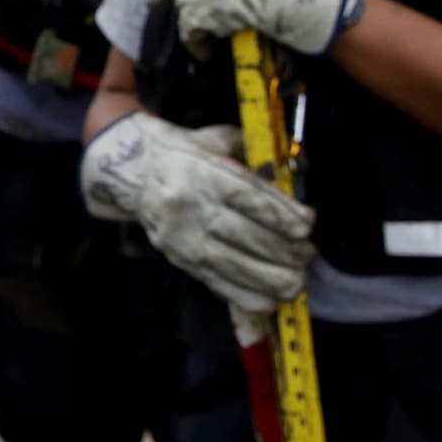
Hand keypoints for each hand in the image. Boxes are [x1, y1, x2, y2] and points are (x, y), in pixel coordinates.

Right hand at [80, 111, 315, 313]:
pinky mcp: (179, 259)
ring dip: (270, 278)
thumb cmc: (185, 153)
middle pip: (244, 234)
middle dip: (283, 250)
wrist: (133, 172)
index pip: (247, 197)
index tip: (308, 225)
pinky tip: (271, 301)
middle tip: (308, 254)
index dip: (281, 214)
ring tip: (297, 282)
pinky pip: (216, 283)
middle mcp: (189, 206)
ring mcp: (182, 236)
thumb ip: (255, 155)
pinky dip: (246, 296)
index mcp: (201, 171)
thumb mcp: (217, 140)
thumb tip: (293, 174)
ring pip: (232, 264)